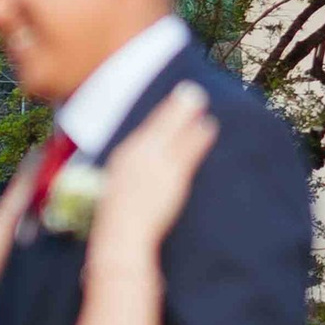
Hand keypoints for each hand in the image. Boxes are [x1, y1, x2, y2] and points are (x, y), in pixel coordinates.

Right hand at [90, 80, 215, 250]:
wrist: (122, 234)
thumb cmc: (115, 217)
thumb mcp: (115, 187)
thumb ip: (128, 171)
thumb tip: (138, 162)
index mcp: (124, 154)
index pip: (145, 127)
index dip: (161, 113)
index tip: (172, 100)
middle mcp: (140, 152)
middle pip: (162, 122)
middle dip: (178, 106)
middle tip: (192, 91)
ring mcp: (157, 162)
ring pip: (178, 131)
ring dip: (191, 117)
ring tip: (204, 107)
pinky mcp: (173, 175)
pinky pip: (189, 149)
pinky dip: (199, 137)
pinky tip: (208, 127)